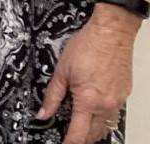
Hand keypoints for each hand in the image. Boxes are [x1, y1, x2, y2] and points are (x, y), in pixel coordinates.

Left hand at [37, 6, 136, 142]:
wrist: (111, 34)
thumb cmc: (87, 46)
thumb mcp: (61, 71)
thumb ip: (52, 95)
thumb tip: (43, 113)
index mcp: (88, 101)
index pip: (78, 133)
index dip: (69, 142)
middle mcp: (105, 105)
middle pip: (94, 133)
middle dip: (81, 138)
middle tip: (69, 136)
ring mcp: (117, 100)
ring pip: (105, 125)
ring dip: (93, 130)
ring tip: (80, 127)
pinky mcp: (124, 94)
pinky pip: (113, 112)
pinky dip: (103, 116)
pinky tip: (94, 110)